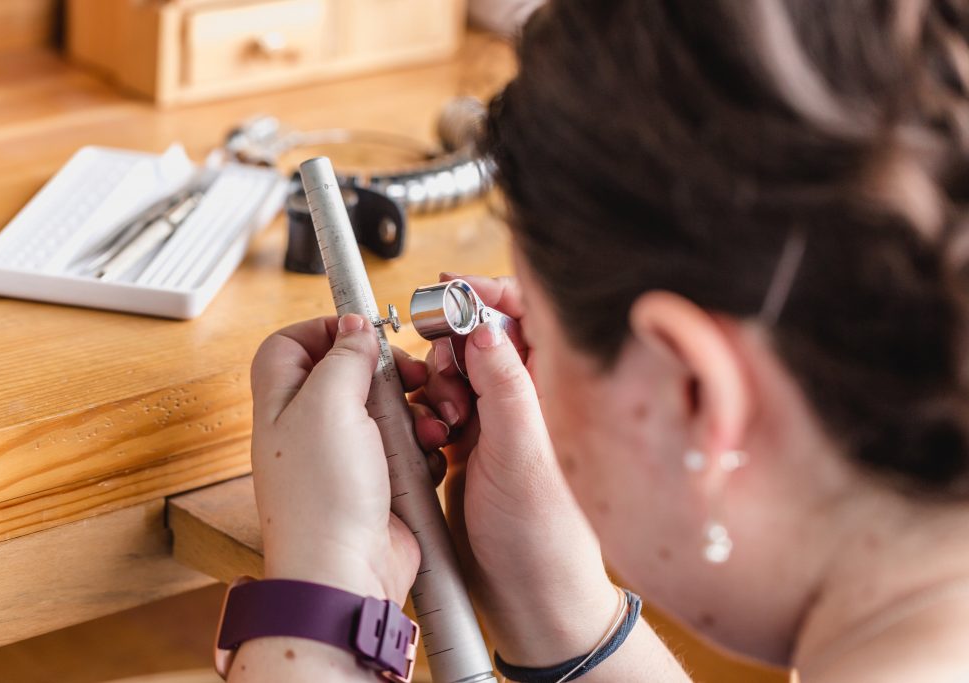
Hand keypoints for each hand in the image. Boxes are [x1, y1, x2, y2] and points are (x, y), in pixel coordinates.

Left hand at [249, 314, 430, 603]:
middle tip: (407, 373)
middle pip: (346, 374)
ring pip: (384, 410)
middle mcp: (309, 428)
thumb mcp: (328, 405)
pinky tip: (429, 454)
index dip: (322, 329)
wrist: (345, 573)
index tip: (361, 330)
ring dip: (412, 411)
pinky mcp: (378, 482)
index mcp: (282, 405)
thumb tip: (355, 328)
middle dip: (383, 369)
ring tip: (426, 424)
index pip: (288, 346)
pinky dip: (422, 447)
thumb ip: (342, 357)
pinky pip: (406, 447)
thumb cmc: (323, 497)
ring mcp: (345, 457)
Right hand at [410, 275, 619, 665]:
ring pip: (457, 371)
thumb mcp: (522, 453)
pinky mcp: (471, 445)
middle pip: (482, 335)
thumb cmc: (544, 536)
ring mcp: (499, 422)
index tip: (448, 290)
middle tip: (446, 376)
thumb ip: (504, 384)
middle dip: (453, 345)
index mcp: (555, 389)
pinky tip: (434, 439)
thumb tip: (482, 323)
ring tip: (445, 420)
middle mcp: (529, 399)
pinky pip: (441, 406)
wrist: (527, 599)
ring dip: (440, 384)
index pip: (528, 314)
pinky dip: (429, 413)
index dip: (488, 293)